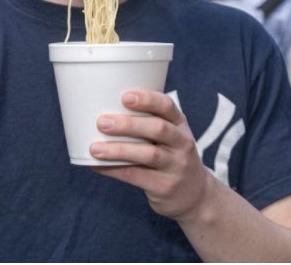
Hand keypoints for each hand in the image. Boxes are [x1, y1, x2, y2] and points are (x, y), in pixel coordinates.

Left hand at [89, 91, 214, 219]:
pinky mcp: (165, 186)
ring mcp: (176, 166)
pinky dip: (115, 170)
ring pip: (148, 154)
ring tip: (95, 148)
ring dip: (119, 150)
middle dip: (129, 124)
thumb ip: (148, 125)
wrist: (195, 194)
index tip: (125, 96)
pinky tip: (98, 166)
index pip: (167, 106)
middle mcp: (182, 143)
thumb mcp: (171, 137)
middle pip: (158, 129)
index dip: (147, 100)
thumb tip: (103, 112)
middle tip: (102, 122)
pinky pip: (137, 176)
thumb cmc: (171, 157)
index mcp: (180, 125)